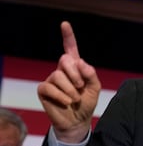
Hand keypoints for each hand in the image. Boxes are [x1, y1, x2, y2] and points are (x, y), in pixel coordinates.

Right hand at [37, 21, 100, 142]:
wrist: (78, 120)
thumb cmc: (86, 102)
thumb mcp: (95, 87)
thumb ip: (91, 73)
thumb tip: (80, 62)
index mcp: (76, 66)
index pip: (71, 48)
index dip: (68, 36)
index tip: (65, 24)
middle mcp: (62, 70)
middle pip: (65, 60)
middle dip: (75, 74)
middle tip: (81, 87)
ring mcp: (52, 79)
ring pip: (58, 75)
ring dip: (70, 89)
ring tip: (74, 98)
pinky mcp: (44, 90)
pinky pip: (49, 87)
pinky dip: (61, 95)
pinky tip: (66, 101)